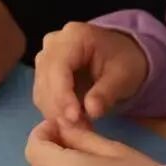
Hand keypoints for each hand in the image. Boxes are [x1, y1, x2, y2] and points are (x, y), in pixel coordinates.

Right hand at [33, 22, 147, 125]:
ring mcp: (46, 58)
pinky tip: (74, 124)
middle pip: (45, 80)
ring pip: (41, 91)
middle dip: (59, 108)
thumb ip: (106, 92)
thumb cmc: (124, 61)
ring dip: (57, 114)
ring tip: (81, 128)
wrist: (122, 56)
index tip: (74, 118)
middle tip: (80, 129)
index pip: (58, 66)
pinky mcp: (44, 75)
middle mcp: (53, 44)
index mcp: (74, 36)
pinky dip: (56, 113)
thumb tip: (91, 111)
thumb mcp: (123, 75)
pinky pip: (43, 97)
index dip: (62, 94)